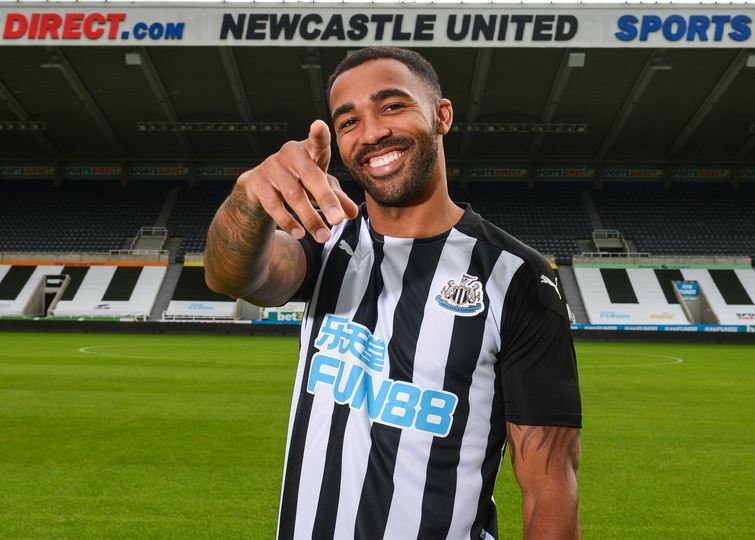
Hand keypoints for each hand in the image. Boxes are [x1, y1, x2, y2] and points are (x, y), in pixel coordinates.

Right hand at [237, 119, 358, 242]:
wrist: (259, 188)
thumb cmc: (296, 181)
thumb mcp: (318, 187)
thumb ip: (337, 198)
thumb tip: (352, 213)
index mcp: (309, 150)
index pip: (316, 141)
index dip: (318, 134)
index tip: (319, 125)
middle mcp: (289, 154)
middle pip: (311, 177)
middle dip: (326, 200)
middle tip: (338, 220)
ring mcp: (272, 167)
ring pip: (294, 195)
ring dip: (310, 218)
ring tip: (324, 237)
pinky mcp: (257, 183)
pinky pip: (274, 205)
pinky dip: (288, 221)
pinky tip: (300, 233)